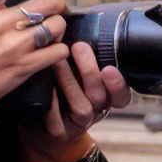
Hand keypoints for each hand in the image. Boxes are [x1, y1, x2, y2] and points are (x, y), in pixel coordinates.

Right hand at [0, 0, 71, 117]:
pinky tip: (53, 50)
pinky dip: (60, 49)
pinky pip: (57, 52)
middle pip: (46, 1)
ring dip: (60, 25)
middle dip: (58, 2)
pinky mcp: (22, 68)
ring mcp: (12, 47)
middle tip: (56, 7)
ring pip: (56, 25)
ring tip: (54, 28)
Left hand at [19, 41, 128, 161]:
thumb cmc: (59, 94)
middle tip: (79, 47)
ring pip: (81, 105)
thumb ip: (82, 61)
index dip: (118, 84)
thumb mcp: (75, 77)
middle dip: (90, 70)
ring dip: (69, 81)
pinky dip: (52, 103)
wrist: (40, 129)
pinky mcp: (59, 133)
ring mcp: (77, 124)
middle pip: (99, 95)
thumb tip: (80, 27)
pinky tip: (45, 86)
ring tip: (57, 59)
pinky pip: (56, 120)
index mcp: (104, 98)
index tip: (109, 67)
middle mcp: (95, 111)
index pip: (121, 95)